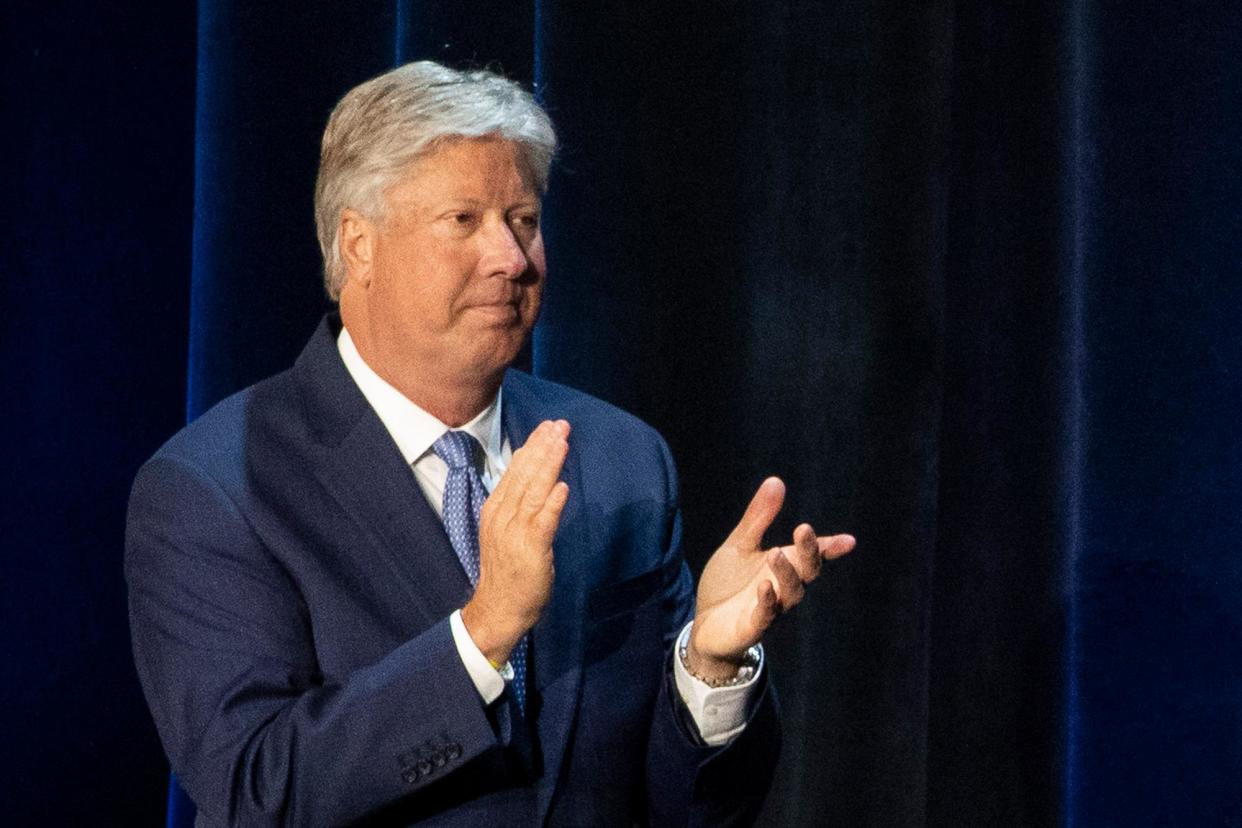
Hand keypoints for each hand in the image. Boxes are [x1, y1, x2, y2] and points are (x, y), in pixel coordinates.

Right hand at [462, 419, 569, 664]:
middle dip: (543, 447)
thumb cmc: (507, 570)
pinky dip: (552, 503)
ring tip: (562, 442)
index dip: (532, 447)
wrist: (498, 609)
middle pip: (525, 475)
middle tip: (560, 425)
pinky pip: (543, 522)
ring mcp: (515, 532)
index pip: (515, 470)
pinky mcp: (531, 550)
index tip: (547, 427)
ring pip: (534, 492)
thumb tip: (534, 473)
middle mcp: (503, 516)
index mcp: (496, 509)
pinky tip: (562, 486)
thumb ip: (518, 502)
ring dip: (549, 465)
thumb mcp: (506, 529)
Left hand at [686, 477, 854, 681]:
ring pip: (790, 592)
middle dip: (808, 551)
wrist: (705, 625)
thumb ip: (758, 518)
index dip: (830, 547)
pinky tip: (764, 586)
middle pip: (806, 570)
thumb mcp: (740, 545)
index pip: (813, 555)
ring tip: (776, 553)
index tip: (849, 540)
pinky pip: (765, 615)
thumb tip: (776, 480)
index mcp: (784, 564)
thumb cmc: (728, 584)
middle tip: (803, 529)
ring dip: (786, 573)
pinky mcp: (753, 626)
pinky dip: (767, 601)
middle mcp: (784, 586)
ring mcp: (771, 608)